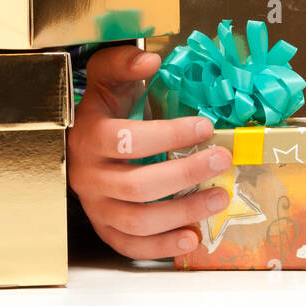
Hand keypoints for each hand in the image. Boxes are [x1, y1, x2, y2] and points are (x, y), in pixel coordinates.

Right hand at [67, 44, 231, 259]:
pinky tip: (192, 237)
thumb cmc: (106, 105)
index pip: (127, 141)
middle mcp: (87, 176)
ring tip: (220, 198)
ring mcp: (95, 206)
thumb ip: (125, 62)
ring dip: (183, 213)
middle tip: (222, 160)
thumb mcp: (109, 75)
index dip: (168, 135)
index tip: (205, 126)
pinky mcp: (104, 228)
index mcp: (89, 136)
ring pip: (138, 221)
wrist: (83, 138)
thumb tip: (151, 59)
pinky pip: (130, 246)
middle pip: (137, 186)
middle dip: (186, 175)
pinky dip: (162, 247)